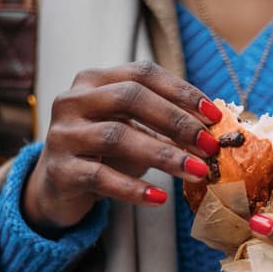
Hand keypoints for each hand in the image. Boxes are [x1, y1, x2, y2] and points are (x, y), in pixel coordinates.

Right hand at [23, 61, 224, 234]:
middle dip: (177, 121)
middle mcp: (74, 100)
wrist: (57, 187)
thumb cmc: (104, 153)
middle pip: (130, 98)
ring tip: (197, 172)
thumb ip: (165, 124)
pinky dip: (134, 188)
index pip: (143, 74)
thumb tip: (215, 131)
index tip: (215, 115)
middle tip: (209, 145)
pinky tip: (160, 197)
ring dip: (164, 155)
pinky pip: (101, 176)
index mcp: (95, 81)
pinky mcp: (60, 170)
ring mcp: (63, 134)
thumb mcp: (133, 130)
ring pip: (117, 136)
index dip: (181, 91)